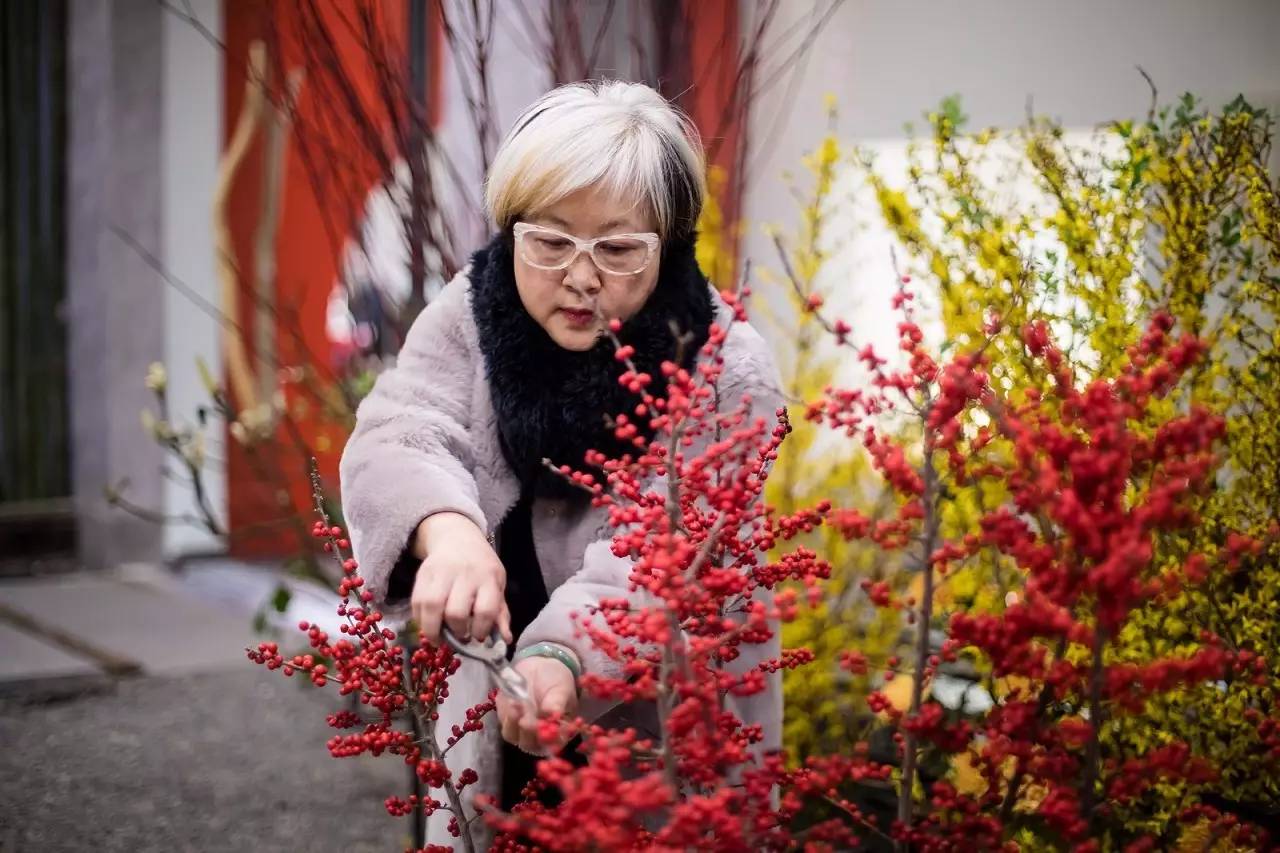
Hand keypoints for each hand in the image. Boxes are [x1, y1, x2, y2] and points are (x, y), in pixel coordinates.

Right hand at [410, 512, 510, 643]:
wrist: (458, 538)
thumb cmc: (481, 568)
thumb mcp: (497, 585)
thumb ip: (500, 613)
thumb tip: (505, 640)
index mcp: (488, 578)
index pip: (485, 610)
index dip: (480, 630)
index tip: (478, 636)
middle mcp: (465, 573)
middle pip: (456, 612)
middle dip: (457, 631)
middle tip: (460, 636)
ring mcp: (442, 572)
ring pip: (431, 607)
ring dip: (433, 629)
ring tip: (439, 637)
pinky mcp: (422, 573)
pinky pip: (416, 601)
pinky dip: (419, 619)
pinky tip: (428, 624)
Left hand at [496, 656, 578, 754]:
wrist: (538, 669)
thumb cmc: (556, 681)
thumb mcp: (562, 688)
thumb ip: (557, 701)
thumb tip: (553, 712)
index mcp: (559, 732)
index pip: (555, 742)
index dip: (548, 738)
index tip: (543, 725)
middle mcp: (539, 736)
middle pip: (531, 744)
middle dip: (527, 731)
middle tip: (526, 718)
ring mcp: (521, 730)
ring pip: (514, 736)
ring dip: (513, 722)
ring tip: (516, 703)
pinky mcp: (507, 721)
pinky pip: (504, 724)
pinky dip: (507, 715)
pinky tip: (511, 700)